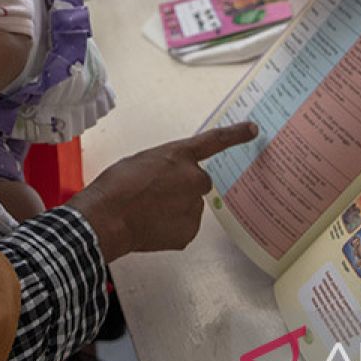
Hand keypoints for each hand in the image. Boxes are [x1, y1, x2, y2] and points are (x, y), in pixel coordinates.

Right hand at [68, 122, 258, 261]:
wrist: (107, 218)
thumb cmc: (116, 187)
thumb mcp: (140, 162)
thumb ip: (164, 166)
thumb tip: (168, 181)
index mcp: (179, 156)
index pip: (214, 141)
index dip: (235, 135)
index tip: (252, 129)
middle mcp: (193, 179)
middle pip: (198, 182)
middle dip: (183, 187)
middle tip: (156, 194)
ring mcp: (193, 206)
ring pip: (190, 206)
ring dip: (175, 207)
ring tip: (147, 211)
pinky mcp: (189, 231)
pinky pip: (185, 227)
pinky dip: (171, 228)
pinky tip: (151, 226)